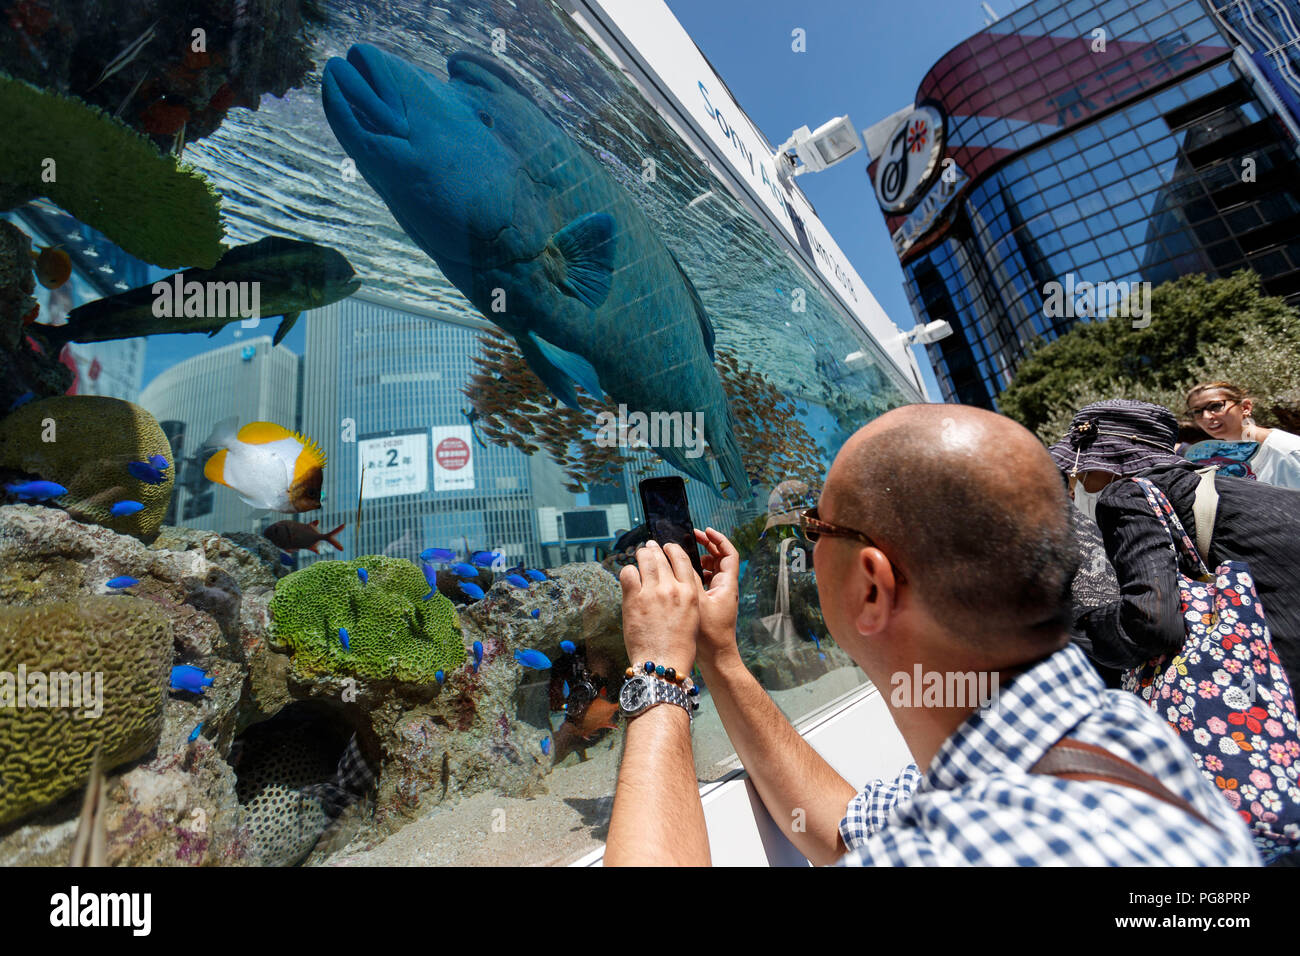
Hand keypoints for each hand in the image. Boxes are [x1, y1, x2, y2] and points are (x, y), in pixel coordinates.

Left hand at [619, 540, 699, 675]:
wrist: (663, 664)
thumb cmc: (678, 647)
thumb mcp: (691, 617)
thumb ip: (683, 597)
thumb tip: (671, 584)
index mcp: (690, 593)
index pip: (682, 559)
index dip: (672, 549)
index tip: (667, 547)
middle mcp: (672, 589)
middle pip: (660, 557)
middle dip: (653, 550)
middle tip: (648, 547)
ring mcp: (652, 593)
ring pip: (644, 560)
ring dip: (641, 555)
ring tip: (638, 555)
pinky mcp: (634, 599)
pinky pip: (628, 573)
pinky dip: (628, 571)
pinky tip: (629, 576)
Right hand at [693, 527, 740, 670]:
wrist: (717, 659)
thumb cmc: (710, 635)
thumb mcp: (696, 602)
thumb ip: (689, 580)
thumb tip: (680, 560)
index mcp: (728, 585)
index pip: (729, 553)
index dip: (718, 539)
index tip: (704, 531)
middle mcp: (726, 588)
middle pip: (720, 559)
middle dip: (707, 546)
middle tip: (690, 538)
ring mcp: (720, 596)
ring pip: (712, 571)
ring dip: (700, 561)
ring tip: (684, 556)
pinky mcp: (712, 605)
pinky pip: (706, 583)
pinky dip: (696, 575)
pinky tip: (682, 577)